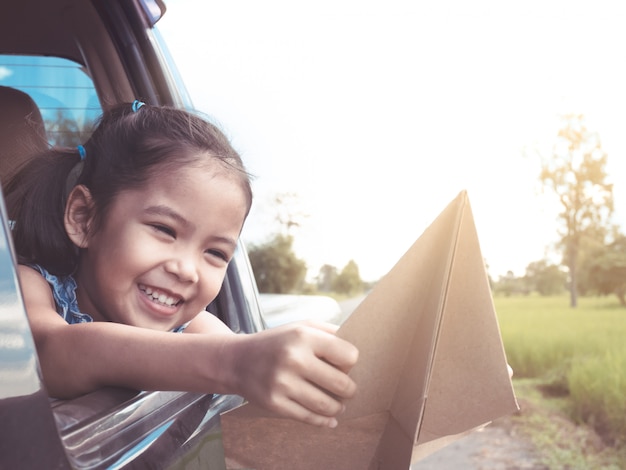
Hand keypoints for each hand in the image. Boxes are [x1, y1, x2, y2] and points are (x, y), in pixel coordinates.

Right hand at [225, 321, 358, 427]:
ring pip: (327, 405)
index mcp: (303, 337)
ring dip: (338, 408)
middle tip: (348, 390)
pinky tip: (330, 419)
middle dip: (350, 390)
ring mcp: (283, 383)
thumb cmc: (276, 343)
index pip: (348, 355)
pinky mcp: (275, 403)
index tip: (345, 366)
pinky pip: (309, 418)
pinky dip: (324, 421)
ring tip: (339, 405)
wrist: (237, 361)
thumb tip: (357, 350)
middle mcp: (293, 359)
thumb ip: (329, 333)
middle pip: (341, 384)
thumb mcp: (300, 327)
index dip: (351, 362)